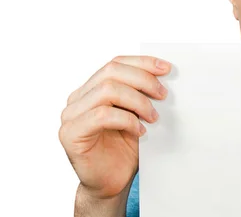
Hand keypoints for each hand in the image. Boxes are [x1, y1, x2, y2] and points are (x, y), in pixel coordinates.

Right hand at [59, 55, 170, 200]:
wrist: (113, 182)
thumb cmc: (126, 148)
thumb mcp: (139, 114)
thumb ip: (143, 94)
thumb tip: (165, 75)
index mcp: (92, 88)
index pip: (116, 63)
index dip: (142, 62)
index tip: (166, 68)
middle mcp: (78, 98)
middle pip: (111, 72)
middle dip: (143, 79)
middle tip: (163, 94)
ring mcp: (71, 115)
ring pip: (107, 90)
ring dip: (137, 101)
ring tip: (153, 116)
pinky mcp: (70, 134)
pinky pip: (101, 116)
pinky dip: (126, 120)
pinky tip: (140, 131)